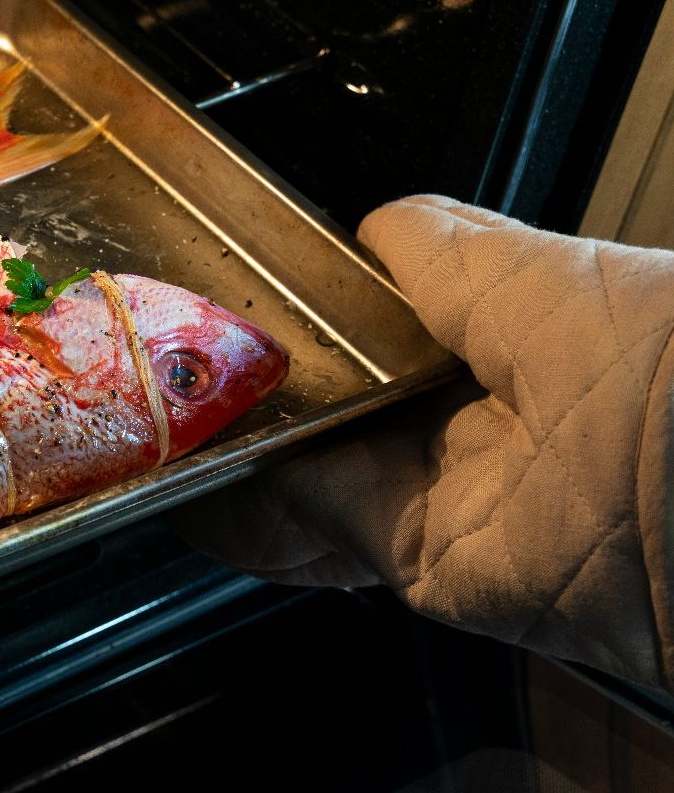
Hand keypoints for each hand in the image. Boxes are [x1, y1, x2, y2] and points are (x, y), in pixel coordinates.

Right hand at [177, 195, 673, 688]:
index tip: (245, 294)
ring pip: (323, 469)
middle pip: (349, 402)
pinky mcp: (428, 560)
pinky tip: (198, 482)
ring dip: (248, 453)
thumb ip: (431, 251)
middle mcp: (490, 421)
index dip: (323, 311)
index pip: (397, 323)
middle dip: (271, 386)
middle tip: (187, 358)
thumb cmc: (653, 360)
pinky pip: (324, 527)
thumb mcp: (526, 266)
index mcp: (525, 337)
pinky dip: (254, 511)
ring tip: (167, 419)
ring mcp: (457, 493)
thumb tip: (365, 232)